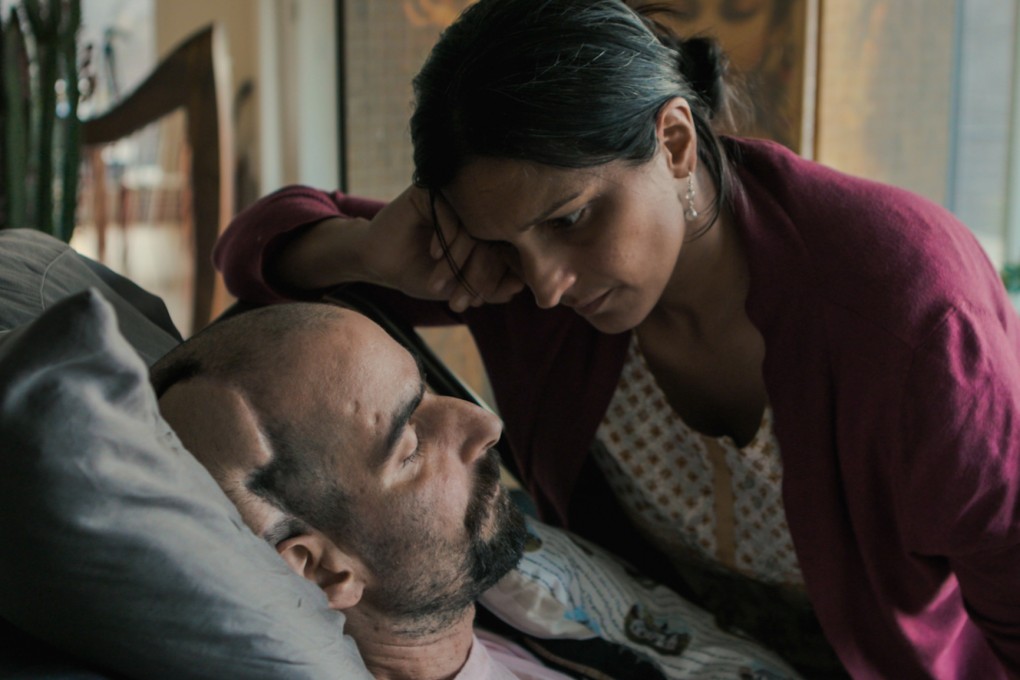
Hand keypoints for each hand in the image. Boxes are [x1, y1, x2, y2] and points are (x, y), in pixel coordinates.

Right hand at [364, 185, 523, 311]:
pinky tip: (434, 255)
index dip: (494, 279)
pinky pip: (450, 212)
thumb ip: (491, 288)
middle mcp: (472, 211)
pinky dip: (446, 237)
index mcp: (484, 231)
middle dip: (476, 274)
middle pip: (491, 239)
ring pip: (472, 227)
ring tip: (441, 282)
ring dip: (458, 259)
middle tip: (460, 298)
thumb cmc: (421, 274)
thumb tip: (521, 287)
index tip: (477, 301)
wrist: (381, 263)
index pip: (504, 251)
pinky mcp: (430, 191)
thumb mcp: (459, 288)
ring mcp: (453, 200)